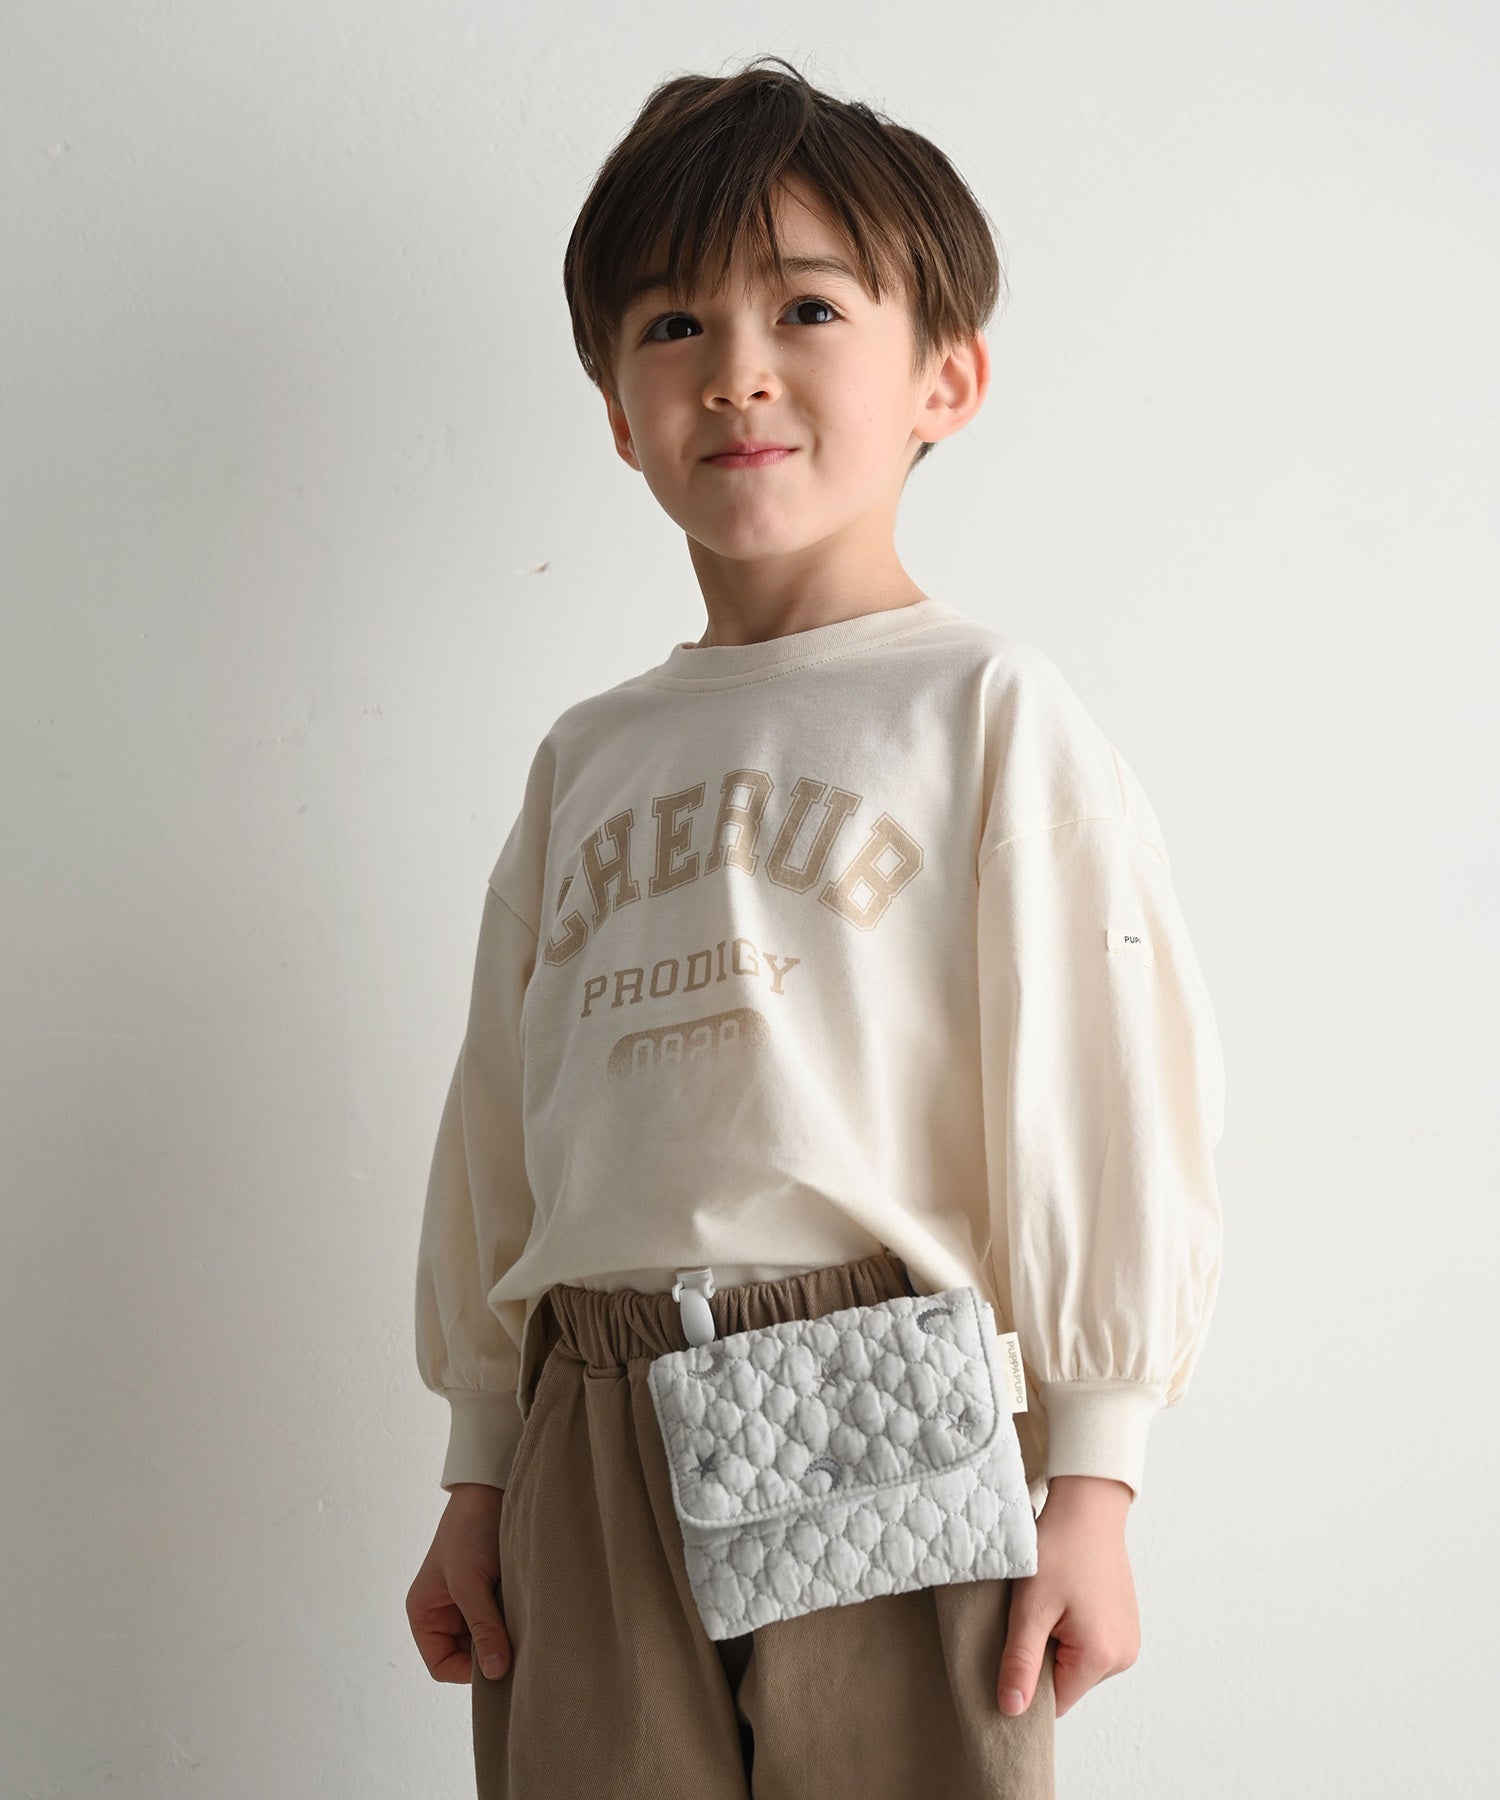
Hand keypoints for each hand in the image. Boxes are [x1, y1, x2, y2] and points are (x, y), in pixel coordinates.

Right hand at [406, 1482, 511, 1683]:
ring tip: (522, 1622)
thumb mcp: (470, 1583)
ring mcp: (471, 1604)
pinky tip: (527, 1612)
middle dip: (491, 1652)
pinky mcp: (494, 1593)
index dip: (469, 1671)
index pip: (443, 1666)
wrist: (492, 1488)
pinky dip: (515, 1621)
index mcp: (425, 1613)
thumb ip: (483, 1628)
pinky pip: (503, 1622)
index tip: (499, 1662)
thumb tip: (496, 1673)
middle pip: (468, 1656)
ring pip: (490, 1640)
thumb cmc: (470, 1531)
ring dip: (506, 1635)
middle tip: (517, 1646)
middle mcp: (446, 1614)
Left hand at [997, 1475, 1139, 1718]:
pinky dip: (1073, 1629)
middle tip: (1032, 1615)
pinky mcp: (1125, 1623)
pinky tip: (1065, 1597)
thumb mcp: (1030, 1607)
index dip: (1029, 1680)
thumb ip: (1021, 1662)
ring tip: (1050, 1601)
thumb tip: (1012, 1710)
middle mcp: (1124, 1655)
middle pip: (1068, 1682)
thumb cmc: (1059, 1549)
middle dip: (1044, 1657)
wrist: (1088, 1505)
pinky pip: (1091, 1644)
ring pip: (1078, 1663)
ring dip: (1058, 1641)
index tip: (1015, 1647)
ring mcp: (1129, 1639)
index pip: (1056, 1701)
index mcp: (1102, 1657)